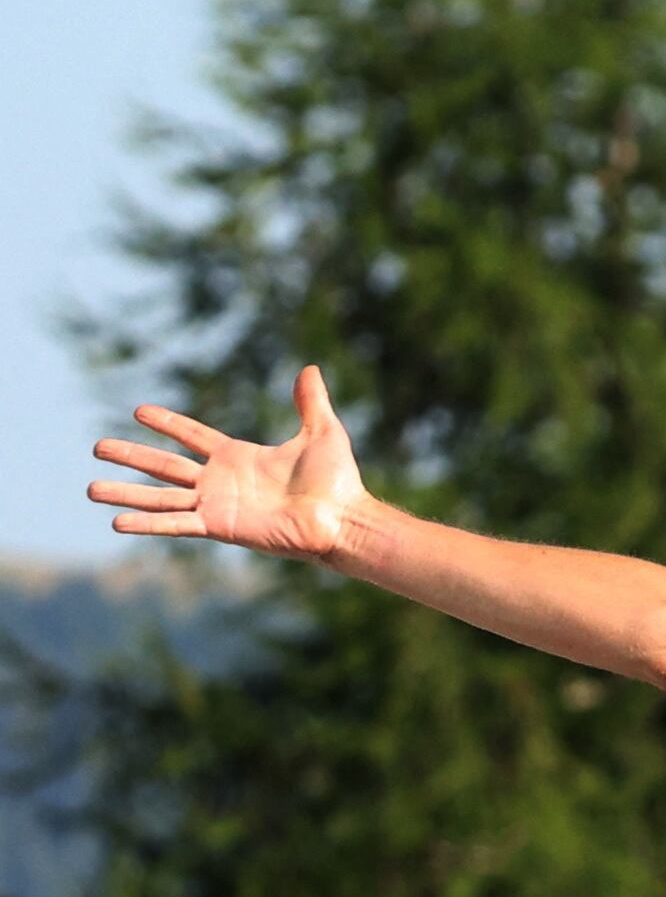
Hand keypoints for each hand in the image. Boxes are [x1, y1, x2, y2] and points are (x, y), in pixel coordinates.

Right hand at [89, 364, 366, 561]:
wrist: (344, 519)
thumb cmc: (337, 482)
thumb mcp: (321, 432)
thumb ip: (310, 402)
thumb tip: (310, 369)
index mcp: (238, 456)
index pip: (192, 435)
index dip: (168, 423)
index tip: (139, 412)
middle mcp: (221, 481)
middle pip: (164, 465)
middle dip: (130, 457)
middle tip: (96, 447)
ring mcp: (217, 505)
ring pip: (160, 496)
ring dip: (126, 494)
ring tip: (91, 489)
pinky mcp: (220, 526)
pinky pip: (175, 523)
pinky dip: (147, 523)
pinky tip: (117, 523)